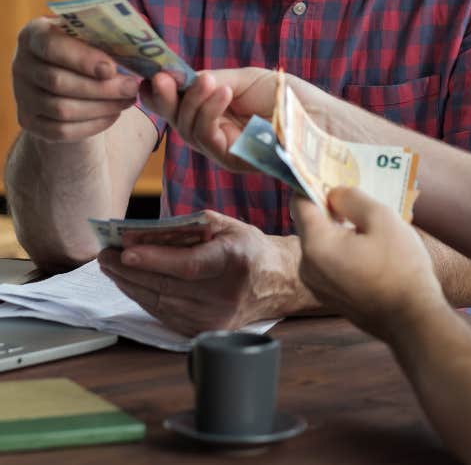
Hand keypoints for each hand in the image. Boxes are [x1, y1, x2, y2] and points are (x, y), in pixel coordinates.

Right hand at [12, 17, 138, 141]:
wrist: (69, 74)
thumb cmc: (87, 48)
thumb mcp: (94, 34)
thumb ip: (111, 35)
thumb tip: (143, 43)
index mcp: (35, 34)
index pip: (52, 46)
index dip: (82, 59)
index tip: (112, 68)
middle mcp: (21, 64)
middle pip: (58, 82)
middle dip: (101, 88)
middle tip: (132, 87)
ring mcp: (22, 95)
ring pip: (62, 110)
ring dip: (102, 107)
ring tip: (128, 100)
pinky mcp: (29, 121)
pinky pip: (61, 131)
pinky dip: (93, 124)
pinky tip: (114, 114)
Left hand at [97, 210, 306, 334]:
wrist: (276, 283)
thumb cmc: (248, 248)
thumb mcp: (227, 226)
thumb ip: (187, 227)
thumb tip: (142, 233)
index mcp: (236, 260)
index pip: (189, 265)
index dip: (154, 259)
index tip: (124, 251)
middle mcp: (226, 294)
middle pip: (167, 285)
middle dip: (130, 269)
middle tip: (105, 255)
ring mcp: (215, 318)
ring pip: (160, 302)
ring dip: (131, 284)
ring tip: (112, 266)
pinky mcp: (204, 331)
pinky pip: (164, 314)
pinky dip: (144, 297)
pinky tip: (131, 283)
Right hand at [142, 68, 277, 171]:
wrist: (318, 115)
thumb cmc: (287, 96)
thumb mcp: (245, 79)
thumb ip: (212, 79)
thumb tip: (178, 76)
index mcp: (213, 110)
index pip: (178, 104)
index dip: (160, 92)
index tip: (152, 74)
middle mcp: (213, 131)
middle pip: (176, 119)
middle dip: (165, 98)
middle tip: (161, 78)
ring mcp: (222, 148)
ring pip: (189, 129)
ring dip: (194, 101)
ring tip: (209, 82)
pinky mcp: (234, 160)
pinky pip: (209, 138)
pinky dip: (211, 113)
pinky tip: (223, 93)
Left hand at [293, 187, 446, 341]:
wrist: (413, 321)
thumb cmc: (401, 267)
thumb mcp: (382, 218)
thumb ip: (352, 199)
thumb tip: (334, 194)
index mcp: (316, 246)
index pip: (300, 202)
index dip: (312, 182)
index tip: (328, 170)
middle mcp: (308, 267)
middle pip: (312, 223)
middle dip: (332, 206)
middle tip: (358, 192)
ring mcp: (318, 286)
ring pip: (324, 243)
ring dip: (342, 228)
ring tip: (372, 219)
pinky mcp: (331, 297)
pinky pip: (332, 262)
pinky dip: (346, 248)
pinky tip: (373, 245)